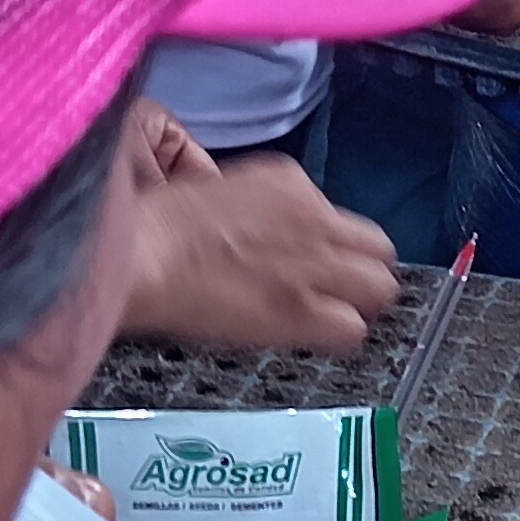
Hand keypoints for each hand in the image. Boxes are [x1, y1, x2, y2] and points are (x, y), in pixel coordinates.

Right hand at [121, 103, 399, 356]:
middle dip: (362, 273)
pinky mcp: (302, 307)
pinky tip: (312, 339)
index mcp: (288, 181)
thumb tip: (263, 236)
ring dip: (358, 305)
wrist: (140, 252)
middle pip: (379, 251)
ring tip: (329, 319)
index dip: (332, 247)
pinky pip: (351, 331)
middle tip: (337, 293)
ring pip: (379, 290)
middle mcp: (314, 217)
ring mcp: (314, 263)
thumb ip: (255, 210)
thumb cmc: (152, 226)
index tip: (315, 262)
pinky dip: (338, 337)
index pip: (342, 218)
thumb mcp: (211, 191)